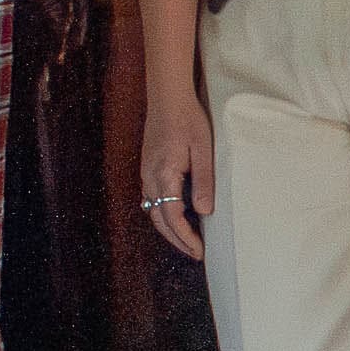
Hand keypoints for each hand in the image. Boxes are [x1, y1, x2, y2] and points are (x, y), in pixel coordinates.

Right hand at [139, 77, 215, 259]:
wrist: (167, 97)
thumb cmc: (188, 119)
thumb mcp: (203, 150)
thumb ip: (203, 182)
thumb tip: (203, 212)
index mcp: (163, 174)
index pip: (172, 216)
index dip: (186, 237)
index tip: (200, 250)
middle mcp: (150, 177)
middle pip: (159, 219)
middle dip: (177, 240)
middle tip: (195, 253)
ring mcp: (146, 172)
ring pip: (153, 211)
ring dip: (169, 229)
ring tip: (187, 240)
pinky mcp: (148, 167)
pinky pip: (151, 199)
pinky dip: (163, 214)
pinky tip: (176, 216)